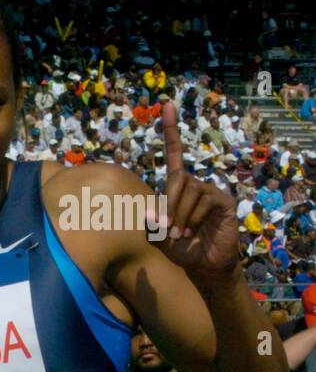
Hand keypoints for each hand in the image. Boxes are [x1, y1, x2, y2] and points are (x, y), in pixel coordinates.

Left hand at [149, 102, 240, 286]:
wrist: (204, 266)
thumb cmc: (180, 249)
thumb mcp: (158, 237)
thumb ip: (150, 224)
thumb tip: (149, 212)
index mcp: (178, 188)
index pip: (174, 154)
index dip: (171, 131)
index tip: (166, 105)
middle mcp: (195, 184)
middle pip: (177, 179)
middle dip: (168, 205)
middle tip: (165, 229)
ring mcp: (211, 191)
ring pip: (189, 191)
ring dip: (179, 216)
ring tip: (179, 235)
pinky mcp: (223, 201)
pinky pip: (205, 200)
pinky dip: (193, 218)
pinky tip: (193, 232)